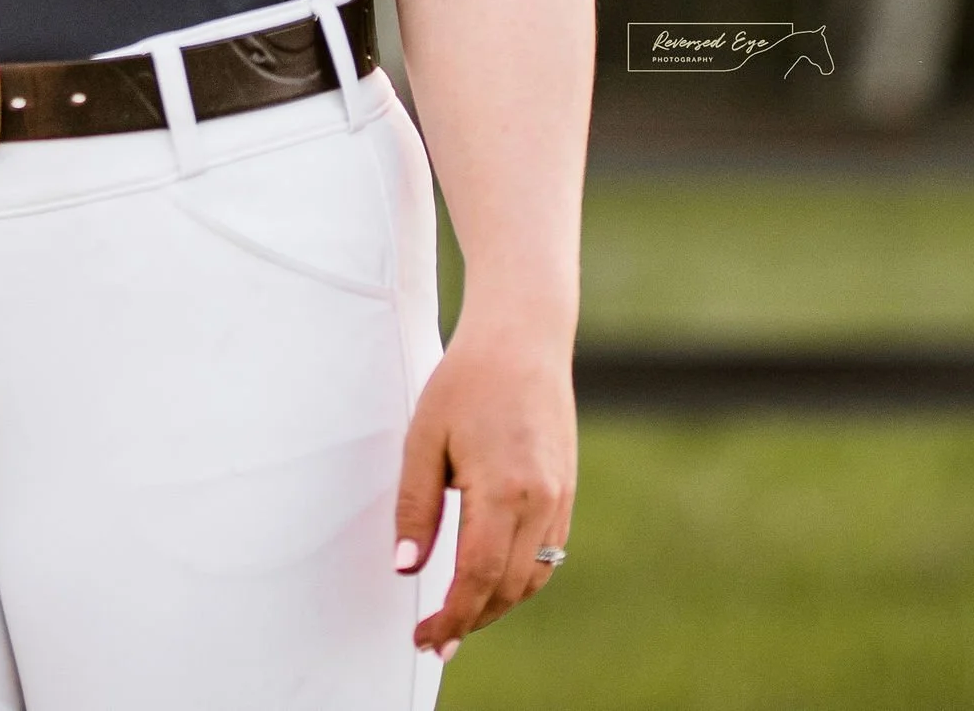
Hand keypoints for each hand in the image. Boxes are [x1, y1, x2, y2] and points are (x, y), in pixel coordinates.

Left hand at [393, 316, 574, 660]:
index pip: (477, 578)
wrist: (523, 336)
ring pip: (532, 578)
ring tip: (459, 615)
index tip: (424, 637)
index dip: (451, 617)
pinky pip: (547, 555)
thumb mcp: (425, 437)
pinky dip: (519, 578)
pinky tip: (491, 578)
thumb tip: (406, 569)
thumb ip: (417, 507)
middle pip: (507, 588)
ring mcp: (560, 499)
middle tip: (434, 637)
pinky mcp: (566, 492)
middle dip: (470, 620)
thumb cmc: (466, 380)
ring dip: (496, 604)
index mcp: (503, 490)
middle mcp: (541, 502)